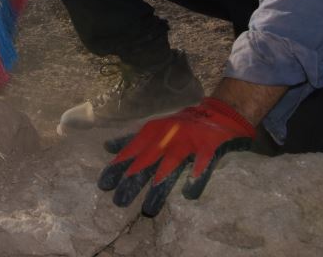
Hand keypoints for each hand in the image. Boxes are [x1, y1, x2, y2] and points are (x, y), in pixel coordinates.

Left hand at [98, 97, 254, 216]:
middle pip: (146, 162)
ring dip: (159, 188)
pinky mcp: (209, 149)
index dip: (118, 167)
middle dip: (132, 181)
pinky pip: (202, 165)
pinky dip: (196, 178)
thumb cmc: (181, 125)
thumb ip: (132, 140)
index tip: (103, 185)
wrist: (219, 113)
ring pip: (170, 167)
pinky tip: (188, 196)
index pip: (131, 151)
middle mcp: (167, 137)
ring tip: (148, 210)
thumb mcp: (154, 129)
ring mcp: (188, 143)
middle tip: (118, 202)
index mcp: (153, 132)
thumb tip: (107, 147)